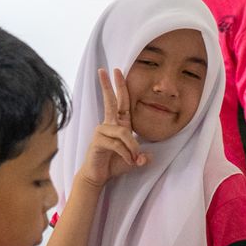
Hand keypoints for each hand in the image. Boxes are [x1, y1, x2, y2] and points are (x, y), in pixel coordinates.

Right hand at [78, 67, 147, 187]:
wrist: (98, 176)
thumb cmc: (114, 164)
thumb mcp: (133, 160)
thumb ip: (141, 157)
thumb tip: (148, 157)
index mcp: (118, 124)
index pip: (120, 102)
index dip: (120, 86)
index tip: (116, 71)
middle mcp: (109, 124)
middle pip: (111, 101)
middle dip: (110, 85)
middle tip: (110, 70)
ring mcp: (102, 131)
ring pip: (124, 133)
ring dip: (133, 148)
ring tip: (135, 160)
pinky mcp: (98, 141)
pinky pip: (118, 144)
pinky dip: (127, 154)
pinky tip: (129, 161)